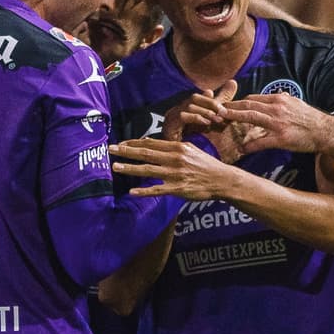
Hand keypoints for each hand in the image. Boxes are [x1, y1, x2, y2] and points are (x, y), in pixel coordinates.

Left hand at [110, 138, 234, 200]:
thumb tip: (150, 144)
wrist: (222, 180)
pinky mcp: (178, 189)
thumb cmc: (205, 164)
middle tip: (111, 149)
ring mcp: (175, 174)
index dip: (134, 143)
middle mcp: (175, 158)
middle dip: (126, 151)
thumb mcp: (190, 149)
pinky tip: (132, 191)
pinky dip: (144, 191)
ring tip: (115, 167)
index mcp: (177, 147)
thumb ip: (171, 147)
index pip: (151, 143)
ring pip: (148, 170)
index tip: (121, 143)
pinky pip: (157, 190)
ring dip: (130, 168)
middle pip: (146, 153)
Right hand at [163, 79, 238, 139]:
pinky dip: (196, 118)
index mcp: (186, 108)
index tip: (224, 110)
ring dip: (206, 112)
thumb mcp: (213, 120)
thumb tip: (233, 82)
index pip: (200, 96)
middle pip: (194, 98)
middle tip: (223, 114)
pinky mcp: (169, 126)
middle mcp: (177, 110)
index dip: (213, 101)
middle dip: (210, 105)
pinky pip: (182, 116)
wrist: (184, 162)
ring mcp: (171, 117)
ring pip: (189, 106)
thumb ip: (221, 103)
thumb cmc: (199, 144)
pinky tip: (206, 124)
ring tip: (217, 120)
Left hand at [221, 93, 329, 153]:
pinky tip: (241, 150)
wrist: (325, 131)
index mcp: (279, 100)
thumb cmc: (311, 119)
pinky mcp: (281, 138)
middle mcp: (277, 108)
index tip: (227, 105)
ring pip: (251, 117)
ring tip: (220, 120)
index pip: (253, 99)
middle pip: (248, 105)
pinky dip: (249, 146)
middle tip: (215, 109)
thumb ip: (284, 100)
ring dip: (234, 117)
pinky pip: (261, 142)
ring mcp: (278, 123)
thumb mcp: (297, 103)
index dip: (238, 102)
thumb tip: (277, 95)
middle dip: (230, 106)